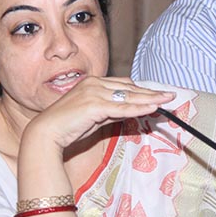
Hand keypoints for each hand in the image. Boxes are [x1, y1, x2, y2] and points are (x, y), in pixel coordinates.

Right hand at [24, 77, 175, 151]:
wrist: (46, 134)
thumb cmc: (66, 127)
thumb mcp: (92, 117)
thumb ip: (109, 112)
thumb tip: (127, 112)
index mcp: (92, 83)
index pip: (123, 85)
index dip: (142, 90)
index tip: (157, 94)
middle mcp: (94, 83)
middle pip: (129, 87)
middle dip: (150, 92)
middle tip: (169, 95)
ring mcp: (94, 93)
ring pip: (129, 96)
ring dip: (150, 99)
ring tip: (167, 101)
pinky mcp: (95, 106)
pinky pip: (122, 108)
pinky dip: (139, 108)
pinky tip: (152, 108)